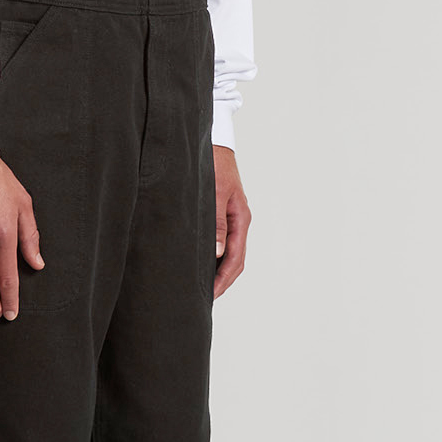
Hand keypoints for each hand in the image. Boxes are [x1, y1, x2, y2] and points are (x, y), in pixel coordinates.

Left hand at [212, 146, 251, 298]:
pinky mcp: (221, 213)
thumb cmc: (214, 164)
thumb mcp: (214, 193)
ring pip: (228, 252)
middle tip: (204, 299)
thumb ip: (216, 223)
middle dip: (222, 282)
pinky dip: (213, 257)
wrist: (214, 142)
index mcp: (241, 219)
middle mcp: (238, 221)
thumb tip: (217, 252)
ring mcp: (230, 218)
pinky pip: (220, 241)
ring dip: (218, 271)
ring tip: (201, 287)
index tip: (210, 295)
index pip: (235, 258)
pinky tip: (200, 262)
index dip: (223, 279)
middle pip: (234, 260)